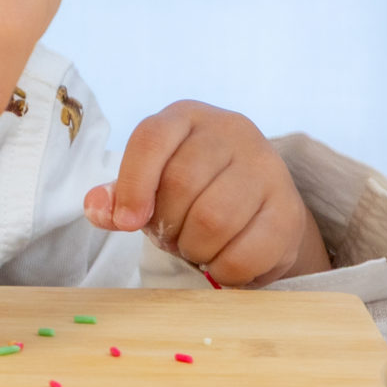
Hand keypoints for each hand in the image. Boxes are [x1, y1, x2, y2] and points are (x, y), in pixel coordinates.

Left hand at [84, 100, 329, 286]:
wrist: (257, 206)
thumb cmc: (191, 191)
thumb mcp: (150, 184)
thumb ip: (119, 196)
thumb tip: (96, 209)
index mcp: (186, 116)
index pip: (151, 139)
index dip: (132, 184)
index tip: (126, 223)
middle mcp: (231, 131)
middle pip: (182, 183)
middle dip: (166, 225)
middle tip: (171, 238)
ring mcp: (267, 167)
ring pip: (214, 219)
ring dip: (195, 248)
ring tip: (194, 248)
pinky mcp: (290, 210)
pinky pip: (248, 252)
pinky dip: (224, 269)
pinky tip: (221, 263)